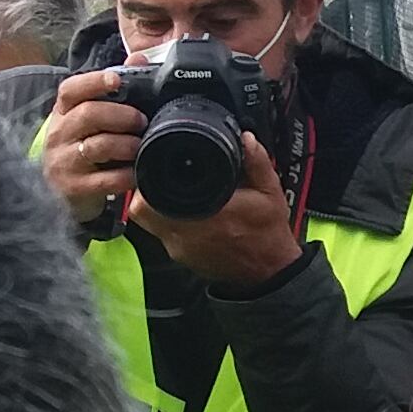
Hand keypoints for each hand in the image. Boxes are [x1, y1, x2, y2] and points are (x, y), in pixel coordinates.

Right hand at [42, 74, 143, 230]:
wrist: (59, 193)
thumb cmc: (82, 147)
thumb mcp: (91, 119)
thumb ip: (114, 89)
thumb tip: (139, 59)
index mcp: (63, 112)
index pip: (71, 90)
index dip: (94, 82)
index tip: (117, 80)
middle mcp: (59, 134)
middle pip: (88, 114)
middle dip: (121, 115)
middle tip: (142, 120)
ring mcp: (64, 162)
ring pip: (97, 146)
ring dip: (126, 145)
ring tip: (140, 146)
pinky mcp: (74, 187)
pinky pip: (104, 180)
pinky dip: (125, 176)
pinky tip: (136, 173)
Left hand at [139, 129, 306, 290]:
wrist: (268, 272)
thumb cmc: (268, 234)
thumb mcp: (270, 192)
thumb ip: (257, 162)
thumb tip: (245, 139)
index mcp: (206, 215)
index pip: (152, 198)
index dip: (148, 178)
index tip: (157, 165)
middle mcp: (186, 235)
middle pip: (142, 210)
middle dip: (147, 191)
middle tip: (161, 177)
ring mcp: (181, 249)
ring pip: (150, 223)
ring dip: (156, 207)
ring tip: (173, 193)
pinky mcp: (182, 258)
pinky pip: (164, 235)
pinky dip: (169, 221)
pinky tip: (186, 213)